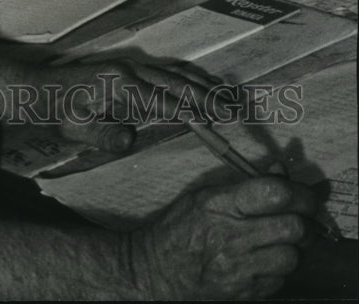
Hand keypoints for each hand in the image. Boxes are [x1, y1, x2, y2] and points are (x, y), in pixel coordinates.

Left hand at [48, 57, 219, 153]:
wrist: (42, 90)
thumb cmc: (58, 110)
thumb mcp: (75, 127)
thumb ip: (103, 134)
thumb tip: (131, 140)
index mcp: (120, 83)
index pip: (164, 99)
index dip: (191, 111)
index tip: (216, 121)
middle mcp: (130, 70)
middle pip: (176, 83)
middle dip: (206, 97)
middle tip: (233, 112)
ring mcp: (132, 68)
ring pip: (174, 75)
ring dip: (202, 86)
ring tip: (228, 99)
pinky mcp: (131, 72)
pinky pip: (166, 74)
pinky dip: (189, 81)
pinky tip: (203, 89)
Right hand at [130, 175, 317, 299]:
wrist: (158, 270)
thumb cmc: (180, 228)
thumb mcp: (205, 196)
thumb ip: (245, 184)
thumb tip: (280, 172)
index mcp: (221, 204)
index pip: (275, 194)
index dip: (300, 192)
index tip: (306, 194)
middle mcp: (232, 236)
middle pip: (293, 227)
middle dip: (305, 220)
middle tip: (301, 217)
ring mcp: (240, 268)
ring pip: (293, 256)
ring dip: (294, 246)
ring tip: (283, 239)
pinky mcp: (247, 292)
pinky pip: (281, 279)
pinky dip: (281, 267)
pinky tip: (267, 257)